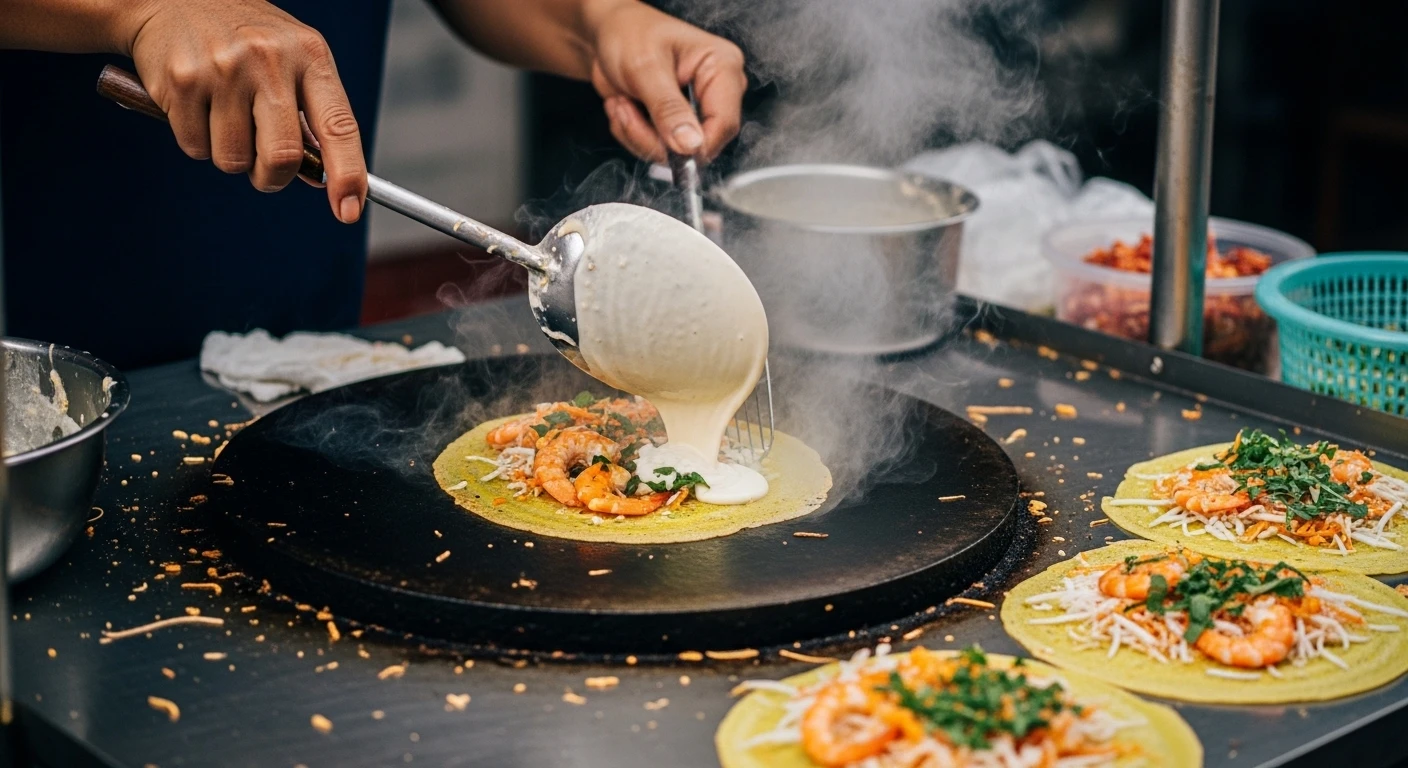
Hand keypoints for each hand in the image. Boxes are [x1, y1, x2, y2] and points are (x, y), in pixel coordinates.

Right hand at [117, 0, 366, 221]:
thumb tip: (325, 179)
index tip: (349, 210)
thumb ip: (311, 116)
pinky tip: (197, 105)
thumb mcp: (292, 60)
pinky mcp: (182, 81)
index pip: (339, 127)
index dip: (348, 175)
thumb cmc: (243, 37)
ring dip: (230, 156)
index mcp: (310, 55)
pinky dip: (197, 141)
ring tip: (225, 116)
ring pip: (234, 160)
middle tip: (263, 170)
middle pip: (282, 157)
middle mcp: (270, 59)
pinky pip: (196, 147)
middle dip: (271, 178)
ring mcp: (224, 69)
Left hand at [586, 1, 746, 162]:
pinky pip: (658, 150)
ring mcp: (695, 110)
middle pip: (698, 144)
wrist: (606, 35)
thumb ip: (669, 109)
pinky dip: (633, 135)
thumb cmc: (629, 34)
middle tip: (626, 111)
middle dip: (654, 136)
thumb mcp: (645, 68)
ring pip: (674, 152)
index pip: (725, 123)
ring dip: (637, 134)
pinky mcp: (676, 124)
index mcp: (722, 67)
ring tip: (622, 102)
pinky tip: (625, 107)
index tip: (667, 146)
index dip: (697, 145)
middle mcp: (714, 92)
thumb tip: (691, 144)